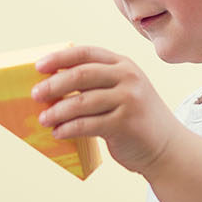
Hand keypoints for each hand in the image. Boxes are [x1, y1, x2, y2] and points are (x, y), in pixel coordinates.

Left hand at [31, 44, 180, 175]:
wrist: (167, 148)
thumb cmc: (134, 119)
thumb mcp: (122, 92)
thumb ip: (95, 85)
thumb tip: (49, 87)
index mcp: (123, 65)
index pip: (86, 53)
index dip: (60, 58)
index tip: (38, 66)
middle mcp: (128, 78)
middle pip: (81, 75)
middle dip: (54, 84)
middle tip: (35, 95)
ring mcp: (129, 100)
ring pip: (82, 102)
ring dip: (57, 111)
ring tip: (43, 119)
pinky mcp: (126, 123)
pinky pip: (88, 125)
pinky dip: (69, 129)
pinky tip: (58, 133)